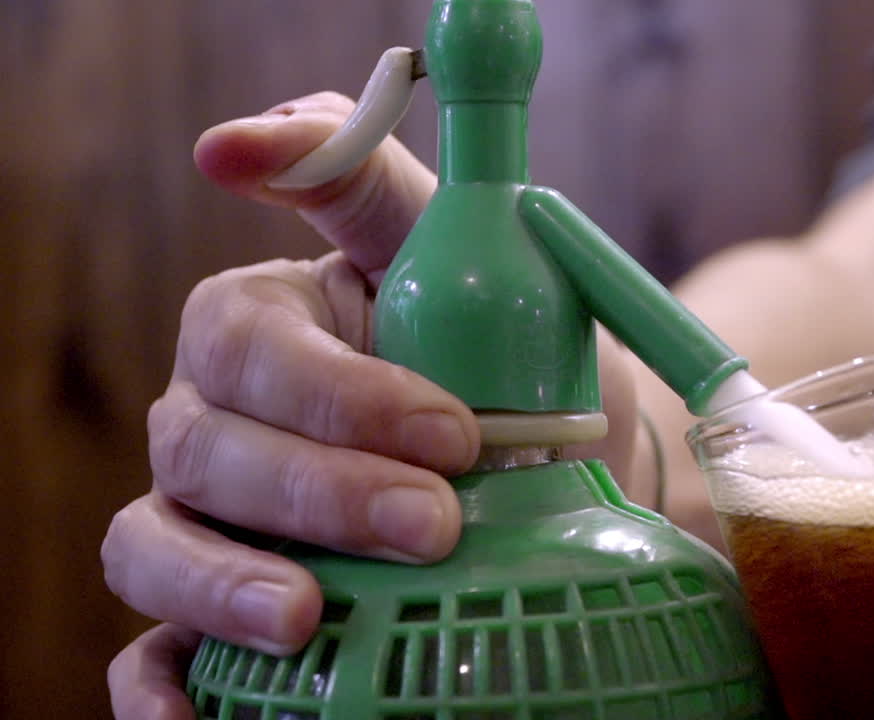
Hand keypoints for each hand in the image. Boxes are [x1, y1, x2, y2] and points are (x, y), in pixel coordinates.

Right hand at [103, 91, 482, 717]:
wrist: (562, 487)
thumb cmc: (517, 369)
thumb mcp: (478, 264)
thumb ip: (376, 187)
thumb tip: (254, 132)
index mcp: (271, 331)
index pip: (248, 342)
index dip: (336, 389)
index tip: (451, 429)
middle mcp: (219, 420)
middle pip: (203, 446)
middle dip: (318, 489)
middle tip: (435, 522)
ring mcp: (209, 519)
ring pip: (153, 542)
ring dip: (221, 582)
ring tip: (307, 617)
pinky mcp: (214, 611)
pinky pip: (152, 651)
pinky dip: (166, 684)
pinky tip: (201, 712)